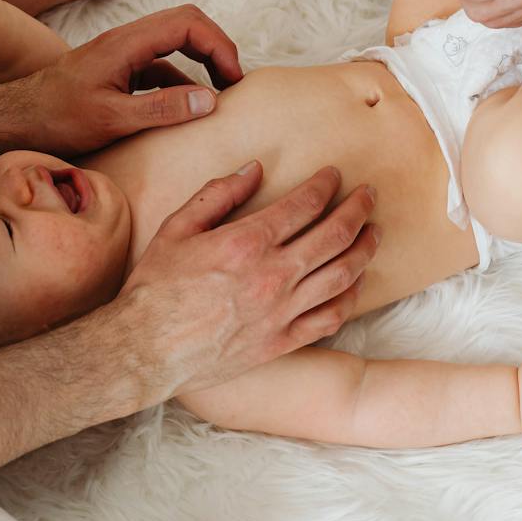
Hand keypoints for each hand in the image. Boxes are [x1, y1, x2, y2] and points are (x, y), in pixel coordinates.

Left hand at [5, 4, 244, 155]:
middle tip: (235, 82)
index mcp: (127, 43)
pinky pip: (160, 66)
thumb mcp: (112, 119)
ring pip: (175, 43)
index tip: (234, 79)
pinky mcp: (119, 70)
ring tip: (221, 95)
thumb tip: (209, 99)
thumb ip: (162, 109)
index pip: (188, 24)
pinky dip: (182, 81)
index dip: (219, 46)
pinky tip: (189, 107)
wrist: (16, 119)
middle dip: (217, 47)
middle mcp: (127, 40)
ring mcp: (123, 54)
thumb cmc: (56, 118)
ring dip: (202, 63)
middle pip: (186, 23)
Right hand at [113, 162, 380, 398]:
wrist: (147, 350)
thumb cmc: (155, 287)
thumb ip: (218, 194)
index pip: (303, 205)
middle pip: (334, 235)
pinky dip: (351, 296)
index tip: (334, 175)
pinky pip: (330, 317)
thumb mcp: (177, 228)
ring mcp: (281, 312)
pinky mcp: (282, 341)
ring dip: (365, 248)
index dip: (325, 185)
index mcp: (246, 243)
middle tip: (369, 195)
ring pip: (342, 274)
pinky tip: (356, 281)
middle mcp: (272, 276)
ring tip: (374, 232)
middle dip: (357, 209)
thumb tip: (255, 169)